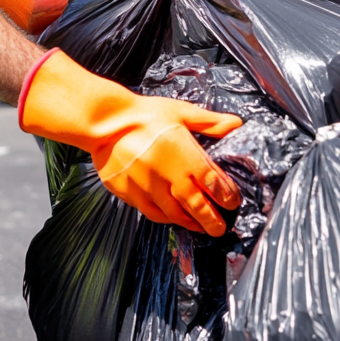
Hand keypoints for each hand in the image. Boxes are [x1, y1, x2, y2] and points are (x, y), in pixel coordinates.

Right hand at [19, 50, 242, 235]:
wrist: (104, 121)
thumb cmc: (143, 114)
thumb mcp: (180, 112)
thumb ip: (209, 122)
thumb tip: (235, 124)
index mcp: (183, 154)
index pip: (212, 182)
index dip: (225, 195)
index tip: (232, 201)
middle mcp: (167, 175)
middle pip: (196, 205)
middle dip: (211, 219)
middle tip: (220, 228)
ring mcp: (147, 187)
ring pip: (174, 213)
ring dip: (190, 222)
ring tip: (201, 227)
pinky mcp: (130, 193)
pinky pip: (152, 212)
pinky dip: (166, 218)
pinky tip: (173, 218)